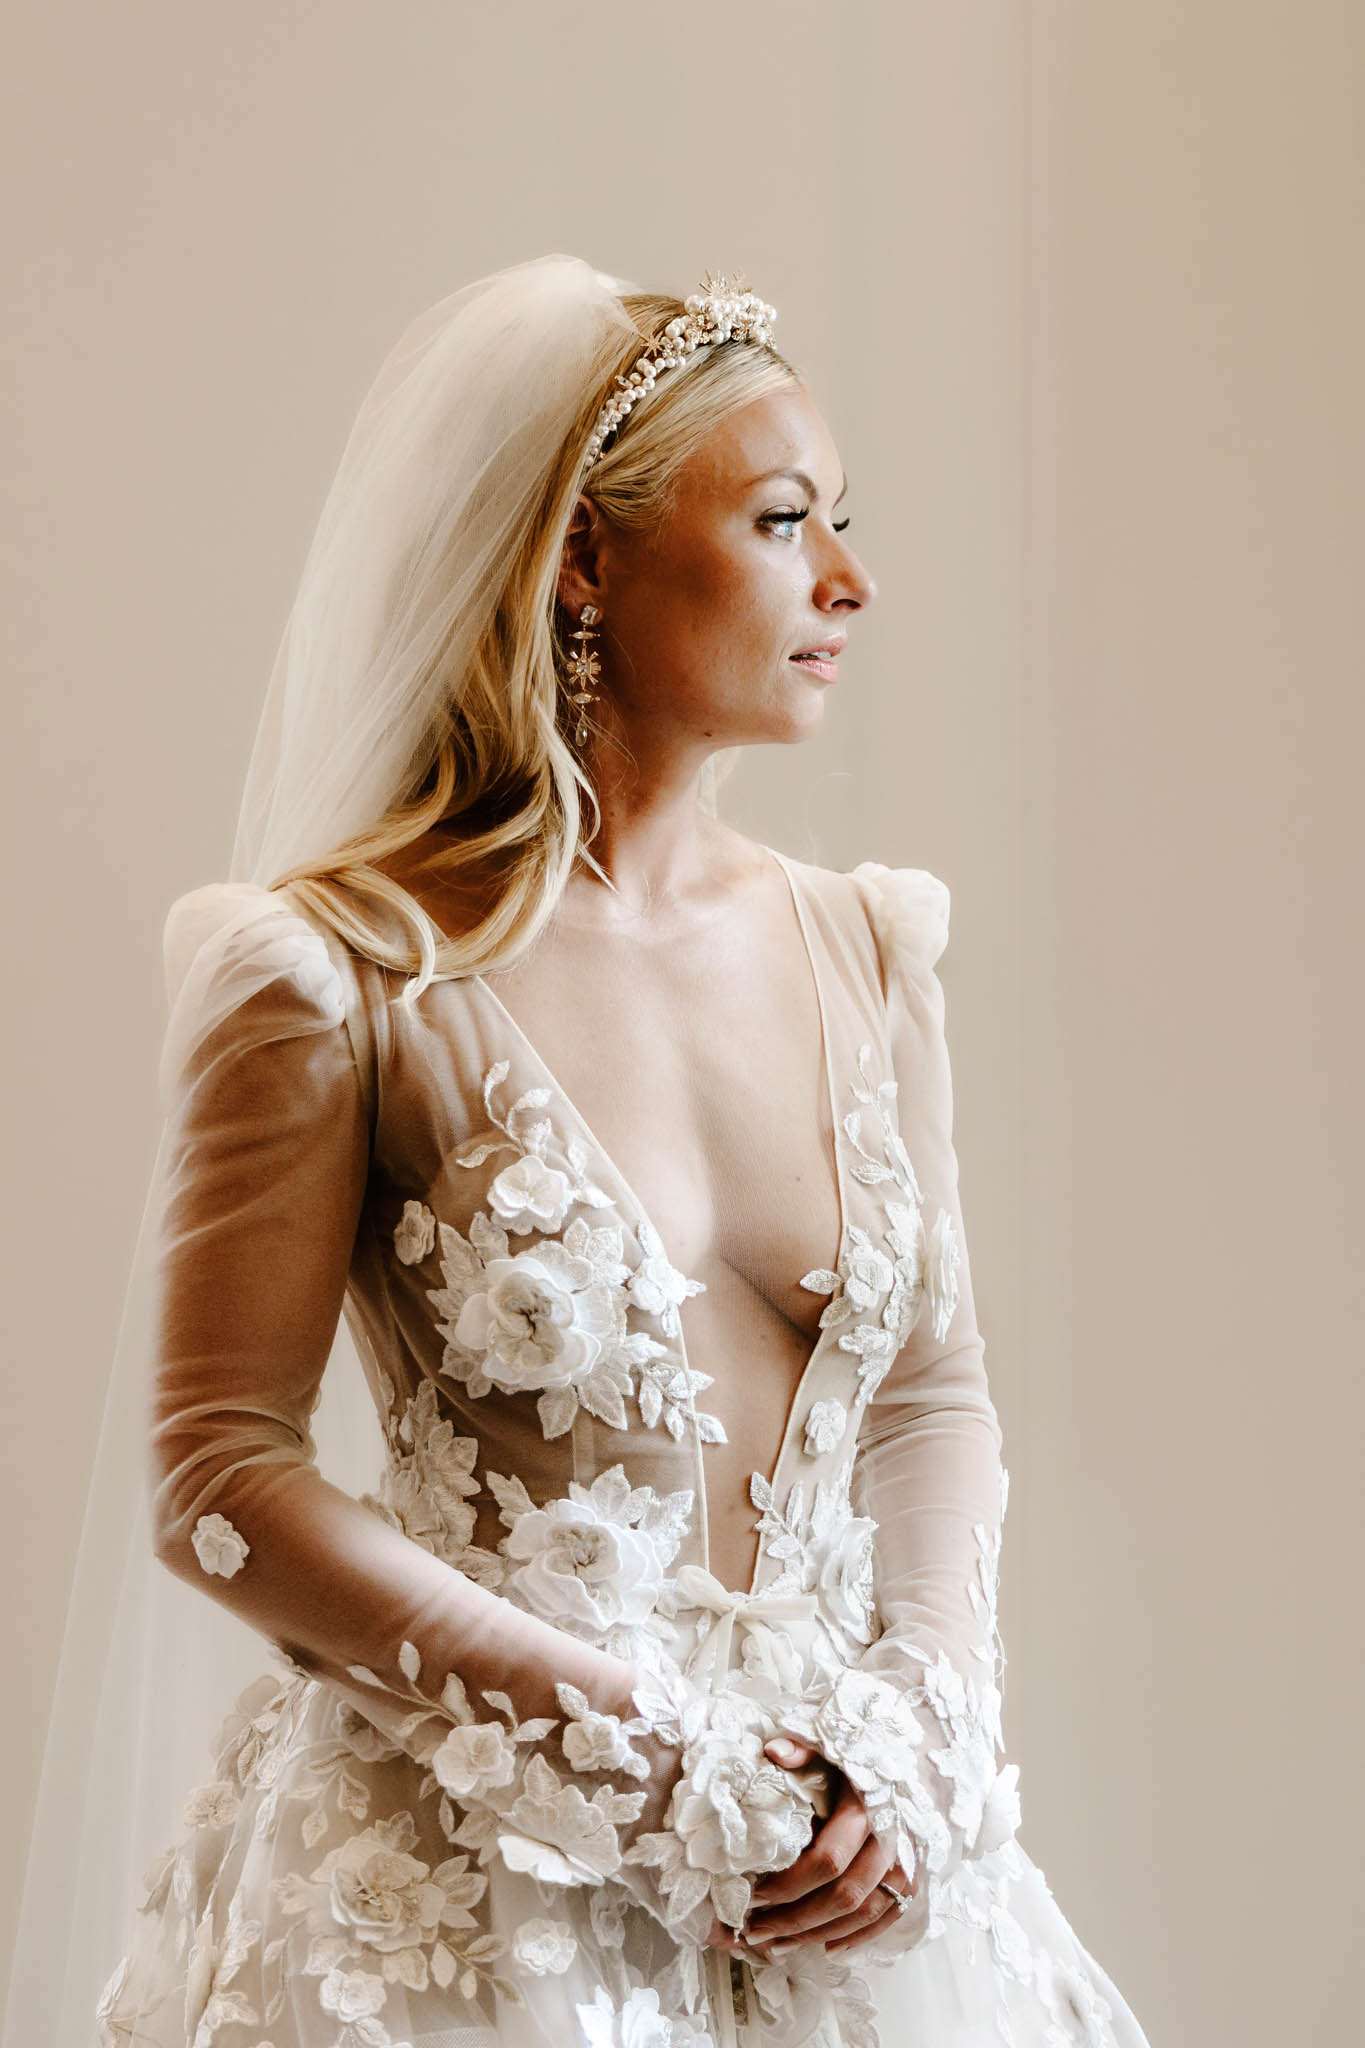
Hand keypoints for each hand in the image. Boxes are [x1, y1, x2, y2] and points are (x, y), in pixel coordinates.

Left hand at [734, 1735, 914, 1956]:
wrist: (915, 1754)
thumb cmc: (864, 1749)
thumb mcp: (833, 1743)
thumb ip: (804, 1749)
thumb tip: (773, 1752)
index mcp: (866, 1809)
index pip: (827, 1860)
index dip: (790, 1884)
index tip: (755, 1895)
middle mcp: (890, 1841)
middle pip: (843, 1895)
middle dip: (796, 1920)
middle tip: (756, 1932)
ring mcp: (906, 1862)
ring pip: (864, 1911)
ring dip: (819, 1934)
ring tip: (778, 1947)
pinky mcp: (914, 1874)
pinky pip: (889, 1915)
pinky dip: (860, 1937)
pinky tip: (828, 1949)